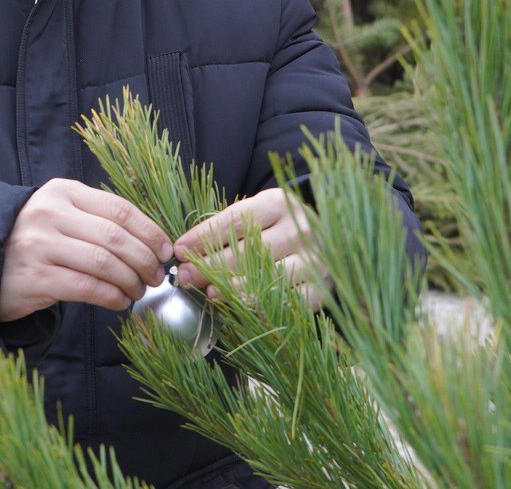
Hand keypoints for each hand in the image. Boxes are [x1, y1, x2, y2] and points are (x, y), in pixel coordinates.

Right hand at [0, 179, 172, 321]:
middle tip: (156, 276)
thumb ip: (96, 220)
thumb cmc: (31, 240)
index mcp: (63, 192)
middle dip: (144, 259)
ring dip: (130, 280)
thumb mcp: (59, 215)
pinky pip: (87, 288)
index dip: (150, 231)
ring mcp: (40, 245)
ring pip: (104, 263)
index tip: (165, 250)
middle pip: (116, 237)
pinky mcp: (35, 278)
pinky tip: (120, 301)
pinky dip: (112, 297)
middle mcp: (50, 214)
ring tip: (138, 290)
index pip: (119, 209)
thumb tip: (150, 242)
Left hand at [174, 187, 329, 309]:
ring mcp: (314, 260)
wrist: (331, 239)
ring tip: (209, 293)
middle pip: (247, 250)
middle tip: (186, 276)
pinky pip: (288, 302)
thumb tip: (184, 251)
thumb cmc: (280, 227)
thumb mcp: (258, 215)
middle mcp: (300, 229)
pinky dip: (262, 305)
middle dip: (210, 265)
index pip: (235, 220)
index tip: (179, 250)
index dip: (203, 236)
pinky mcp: (321, 288)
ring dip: (233, 287)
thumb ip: (226, 229)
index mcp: (280, 203)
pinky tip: (240, 307)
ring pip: (267, 277)